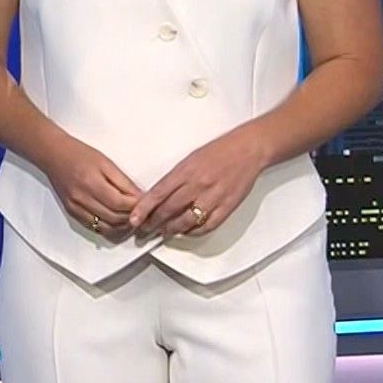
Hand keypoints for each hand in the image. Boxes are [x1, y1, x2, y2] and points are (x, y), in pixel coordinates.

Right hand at [43, 141, 140, 241]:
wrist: (53, 155)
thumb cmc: (78, 154)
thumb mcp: (106, 163)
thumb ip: (123, 182)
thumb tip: (139, 197)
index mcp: (92, 183)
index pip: (121, 204)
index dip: (137, 206)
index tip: (146, 203)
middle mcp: (82, 198)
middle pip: (115, 218)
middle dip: (132, 218)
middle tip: (142, 213)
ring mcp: (76, 208)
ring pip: (106, 228)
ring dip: (122, 227)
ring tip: (132, 219)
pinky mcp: (72, 213)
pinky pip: (94, 228)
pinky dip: (108, 228)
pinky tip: (116, 223)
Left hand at [129, 128, 268, 238]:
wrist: (248, 150)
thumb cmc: (218, 152)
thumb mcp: (190, 159)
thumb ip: (175, 178)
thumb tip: (158, 196)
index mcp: (186, 170)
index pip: (158, 193)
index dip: (143, 209)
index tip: (134, 219)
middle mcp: (198, 184)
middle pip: (169, 210)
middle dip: (153, 223)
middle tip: (144, 230)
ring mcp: (213, 197)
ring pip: (186, 221)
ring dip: (172, 230)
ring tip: (164, 233)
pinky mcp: (227, 206)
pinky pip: (207, 225)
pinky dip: (195, 232)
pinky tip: (187, 232)